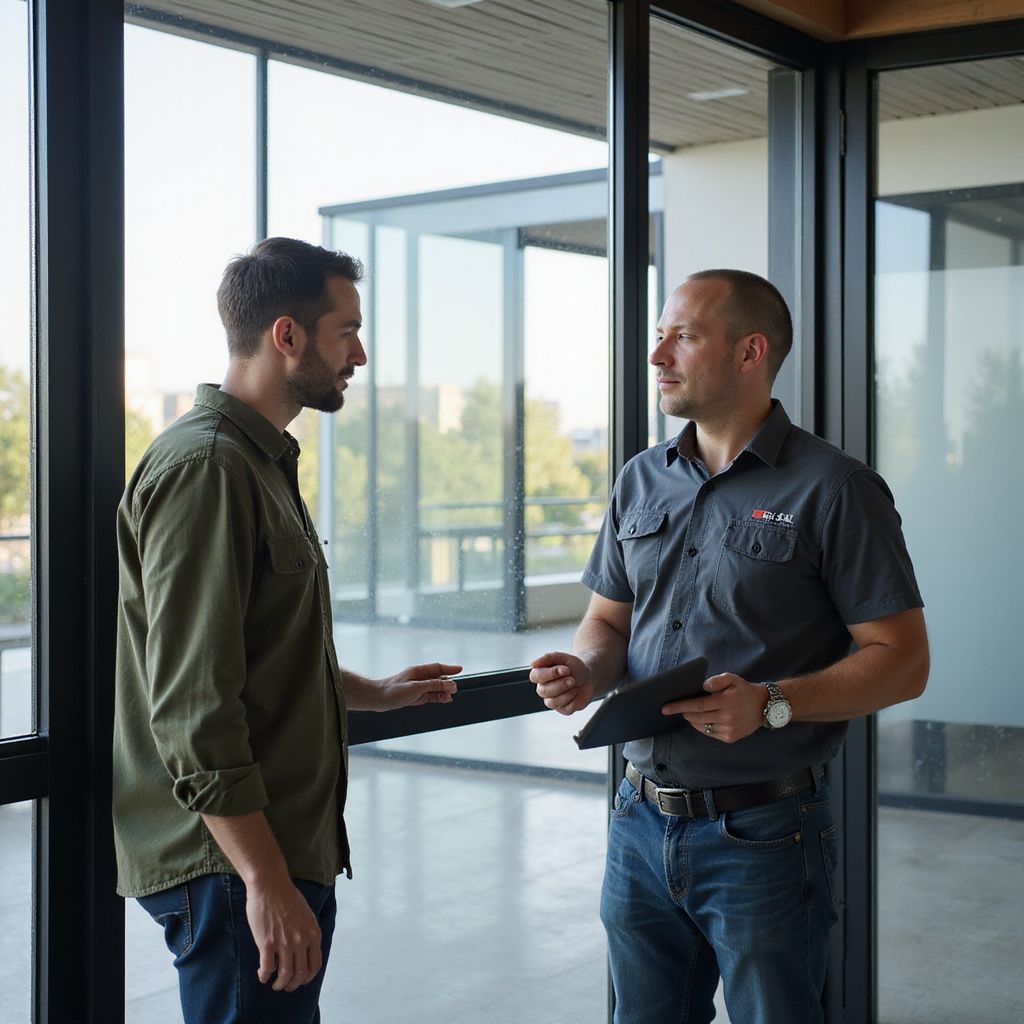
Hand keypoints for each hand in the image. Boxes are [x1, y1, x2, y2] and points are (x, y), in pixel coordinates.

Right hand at [245, 876, 322, 991]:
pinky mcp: (267, 943)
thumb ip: (307, 932)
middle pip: (300, 974)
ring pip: (285, 975)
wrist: (270, 884)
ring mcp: (284, 943)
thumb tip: (306, 949)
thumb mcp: (307, 914)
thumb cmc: (287, 896)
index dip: (308, 977)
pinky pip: (267, 968)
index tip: (300, 980)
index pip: (315, 965)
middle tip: (286, 986)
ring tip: (275, 984)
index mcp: (313, 933)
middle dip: (293, 984)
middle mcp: (301, 940)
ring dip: (279, 984)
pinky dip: (264, 976)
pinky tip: (262, 975)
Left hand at [376, 662, 460, 709]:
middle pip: (438, 678)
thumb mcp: (416, 688)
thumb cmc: (393, 691)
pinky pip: (430, 696)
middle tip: (455, 690)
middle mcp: (419, 678)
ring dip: (443, 692)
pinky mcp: (415, 696)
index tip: (460, 669)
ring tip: (449, 698)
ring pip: (435, 688)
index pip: (438, 667)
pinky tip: (443, 700)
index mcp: (418, 671)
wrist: (377, 699)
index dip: (450, 669)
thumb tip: (449, 685)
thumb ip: (434, 686)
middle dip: (448, 683)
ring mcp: (417, 687)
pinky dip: (437, 698)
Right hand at [530, 652, 593, 714]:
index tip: (565, 669)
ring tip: (574, 685)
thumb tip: (533, 664)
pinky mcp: (563, 709)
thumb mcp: (563, 658)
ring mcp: (552, 700)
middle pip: (544, 691)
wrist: (589, 678)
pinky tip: (576, 693)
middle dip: (561, 684)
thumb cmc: (574, 668)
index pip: (535, 677)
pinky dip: (574, 699)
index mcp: (541, 675)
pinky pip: (565, 708)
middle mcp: (543, 689)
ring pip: (553, 702)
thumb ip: (548, 658)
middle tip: (572, 679)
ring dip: (567, 692)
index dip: (549, 674)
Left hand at [660, 672, 767, 743]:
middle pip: (697, 717)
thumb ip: (717, 680)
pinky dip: (702, 726)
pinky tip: (700, 720)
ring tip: (688, 713)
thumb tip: (703, 687)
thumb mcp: (733, 678)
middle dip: (683, 713)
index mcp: (726, 702)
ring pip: (702, 727)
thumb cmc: (744, 690)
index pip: (697, 705)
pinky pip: (710, 733)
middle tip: (675, 708)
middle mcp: (727, 717)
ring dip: (692, 720)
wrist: (764, 706)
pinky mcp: (730, 738)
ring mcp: (729, 729)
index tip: (666, 708)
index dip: (680, 706)